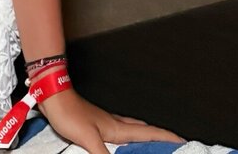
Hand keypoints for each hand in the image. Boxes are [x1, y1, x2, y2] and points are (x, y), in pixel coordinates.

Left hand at [40, 88, 182, 153]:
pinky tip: (121, 141)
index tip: (184, 140)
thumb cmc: (70, 113)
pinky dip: (127, 137)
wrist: (53, 95)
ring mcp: (104, 122)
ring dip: (144, 136)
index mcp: (117, 128)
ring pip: (131, 129)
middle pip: (143, 131)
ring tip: (152, 143)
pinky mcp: (93, 123)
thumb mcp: (88, 139)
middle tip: (173, 142)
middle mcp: (114, 124)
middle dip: (159, 137)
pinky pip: (118, 131)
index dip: (167, 137)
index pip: (148, 133)